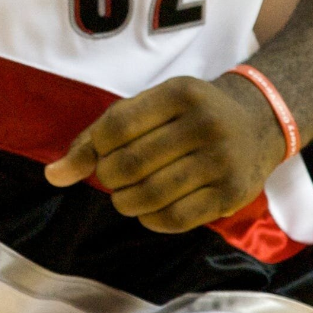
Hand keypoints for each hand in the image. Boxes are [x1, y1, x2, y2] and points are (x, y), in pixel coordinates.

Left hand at [44, 74, 285, 232]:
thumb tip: (53, 175)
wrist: (258, 123)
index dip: (96, 149)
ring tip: (127, 196)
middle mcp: (204, 124)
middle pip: (130, 164)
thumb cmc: (188, 116)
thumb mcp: (151, 108)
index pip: (116, 127)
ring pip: (151, 195)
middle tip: (113, 179)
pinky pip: (176, 218)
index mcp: (180, 93)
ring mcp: (221, 161)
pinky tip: (150, 210)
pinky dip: (151, 219)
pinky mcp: (231, 194)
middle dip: (109, 178)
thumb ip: (99, 136)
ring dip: (126, 202)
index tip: (101, 156)